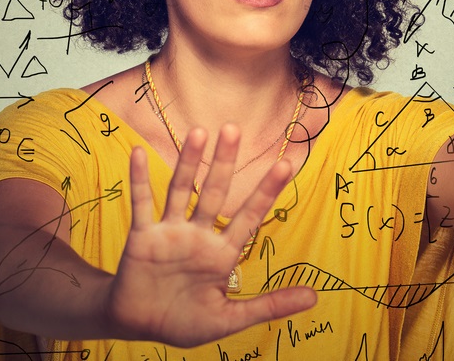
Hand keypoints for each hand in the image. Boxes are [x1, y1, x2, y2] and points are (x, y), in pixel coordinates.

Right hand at [105, 125, 315, 347]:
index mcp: (222, 253)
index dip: (267, 191)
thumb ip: (269, 306)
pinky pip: (142, 204)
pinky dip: (139, 179)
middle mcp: (199, 235)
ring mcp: (170, 232)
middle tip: (234, 128)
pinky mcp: (143, 237)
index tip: (286, 164)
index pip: (250, 216)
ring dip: (187, 162)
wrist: (139, 326)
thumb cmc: (185, 322)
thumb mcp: (230, 319)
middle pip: (215, 192)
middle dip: (224, 162)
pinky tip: (140, 154)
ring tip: (199, 132)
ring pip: (181, 190)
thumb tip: (314, 297)